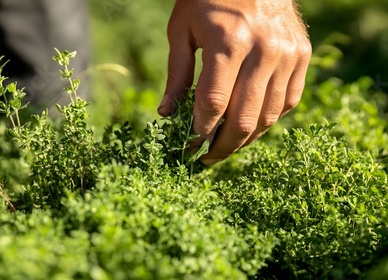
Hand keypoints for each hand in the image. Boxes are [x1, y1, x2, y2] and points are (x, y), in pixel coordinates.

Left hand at [158, 0, 311, 164]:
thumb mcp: (182, 29)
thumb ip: (177, 74)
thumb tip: (167, 115)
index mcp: (228, 42)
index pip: (213, 104)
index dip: (198, 132)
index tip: (187, 146)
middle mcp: (264, 50)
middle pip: (243, 118)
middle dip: (221, 146)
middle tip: (206, 159)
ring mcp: (288, 54)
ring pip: (267, 116)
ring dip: (245, 140)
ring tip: (225, 147)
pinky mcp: (302, 56)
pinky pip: (287, 102)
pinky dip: (268, 119)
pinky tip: (250, 125)